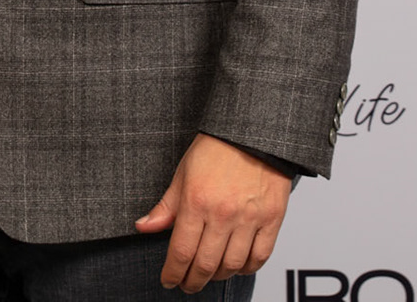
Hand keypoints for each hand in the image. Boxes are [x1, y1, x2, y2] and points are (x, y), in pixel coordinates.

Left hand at [134, 134, 291, 292]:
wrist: (253, 132)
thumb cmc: (217, 148)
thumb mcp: (183, 173)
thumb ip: (166, 206)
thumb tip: (144, 227)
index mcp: (196, 201)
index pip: (181, 252)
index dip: (173, 273)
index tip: (169, 280)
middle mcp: (223, 213)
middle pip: (205, 265)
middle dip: (192, 281)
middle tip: (187, 284)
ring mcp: (249, 218)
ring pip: (231, 265)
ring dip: (217, 277)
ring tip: (209, 275)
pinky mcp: (272, 218)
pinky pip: (259, 256)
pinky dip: (246, 268)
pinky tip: (236, 266)